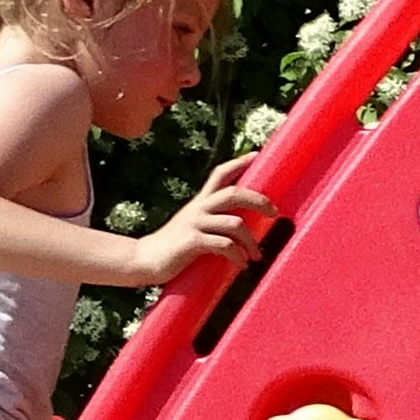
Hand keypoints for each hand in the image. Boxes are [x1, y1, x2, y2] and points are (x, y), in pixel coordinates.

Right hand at [126, 158, 276, 286]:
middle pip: (234, 194)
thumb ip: (213, 221)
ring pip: (235, 223)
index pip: (220, 174)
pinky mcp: (192, 242)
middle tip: (274, 214)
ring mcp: (194, 224)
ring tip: (255, 256)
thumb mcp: (194, 226)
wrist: (145, 260)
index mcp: (200, 203)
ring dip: (251, 242)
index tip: (256, 154)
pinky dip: (237, 256)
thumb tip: (242, 226)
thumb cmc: (176, 246)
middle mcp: (198, 209)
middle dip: (259, 201)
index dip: (238, 163)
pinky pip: (224, 245)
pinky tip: (241, 265)